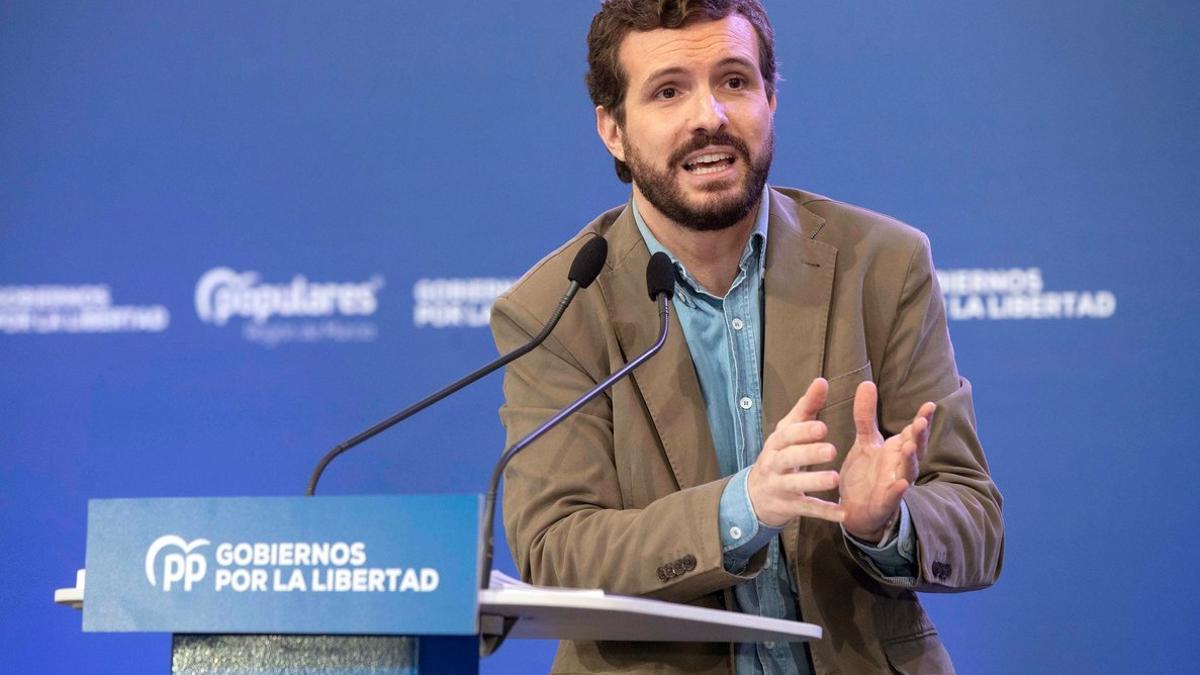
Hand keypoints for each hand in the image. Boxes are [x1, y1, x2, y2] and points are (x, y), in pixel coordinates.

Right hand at [747, 378, 845, 527]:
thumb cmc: (779, 455)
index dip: (802, 431)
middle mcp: (774, 465)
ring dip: (815, 482)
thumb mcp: (788, 430)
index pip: (786, 435)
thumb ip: (806, 407)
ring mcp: (780, 487)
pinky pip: (806, 509)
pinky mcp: (789, 507)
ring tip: (835, 478)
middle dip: (808, 454)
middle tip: (831, 450)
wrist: (755, 496)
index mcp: (776, 444)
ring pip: (795, 485)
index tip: (822, 426)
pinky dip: (823, 511)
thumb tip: (821, 381)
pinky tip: (841, 512)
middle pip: (788, 458)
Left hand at [840, 381, 934, 540]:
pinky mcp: (884, 503)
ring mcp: (894, 485)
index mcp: (897, 450)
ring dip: (910, 460)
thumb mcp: (865, 441)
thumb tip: (867, 383)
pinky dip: (898, 491)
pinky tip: (902, 484)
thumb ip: (866, 415)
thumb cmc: (866, 473)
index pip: (913, 432)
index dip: (922, 420)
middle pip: (915, 449)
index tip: (929, 405)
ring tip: (909, 448)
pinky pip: (893, 498)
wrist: (855, 509)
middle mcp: (900, 466)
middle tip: (920, 422)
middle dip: (919, 436)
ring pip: (907, 472)